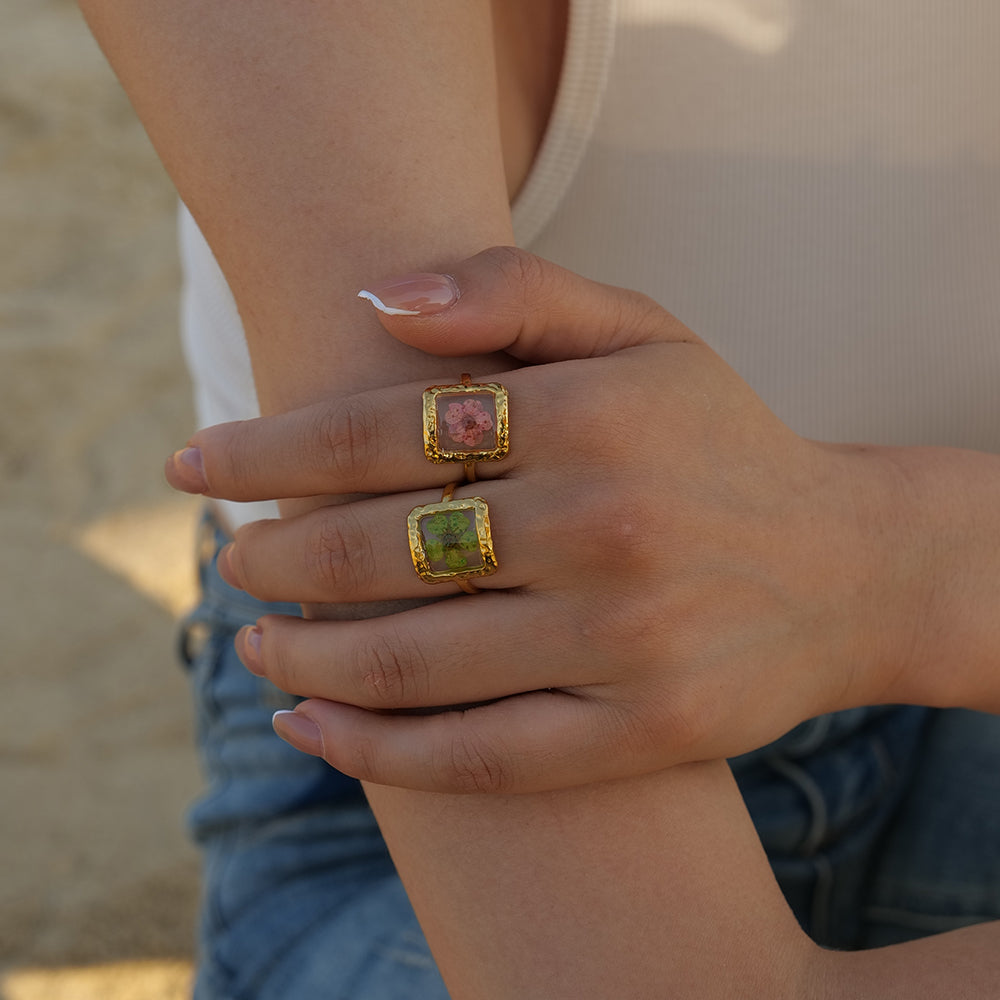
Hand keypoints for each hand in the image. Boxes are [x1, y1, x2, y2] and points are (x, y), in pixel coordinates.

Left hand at [167, 247, 921, 792]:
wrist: (846, 568)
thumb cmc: (717, 438)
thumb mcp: (642, 331)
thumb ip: (514, 290)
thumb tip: (377, 300)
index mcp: (591, 415)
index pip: (379, 434)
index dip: (266, 450)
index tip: (196, 464)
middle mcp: (604, 527)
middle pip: (379, 551)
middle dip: (275, 557)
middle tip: (232, 559)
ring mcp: (622, 641)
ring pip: (410, 662)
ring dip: (301, 656)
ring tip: (253, 642)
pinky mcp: (638, 732)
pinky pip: (477, 757)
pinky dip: (374, 751)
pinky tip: (308, 731)